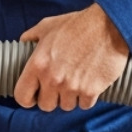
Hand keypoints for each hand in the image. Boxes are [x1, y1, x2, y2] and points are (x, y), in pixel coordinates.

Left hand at [14, 3, 128, 110]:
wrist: (109, 26)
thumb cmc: (78, 24)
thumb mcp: (48, 25)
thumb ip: (32, 36)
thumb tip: (24, 41)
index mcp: (38, 64)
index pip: (22, 96)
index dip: (27, 98)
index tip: (34, 95)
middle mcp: (53, 79)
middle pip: (46, 106)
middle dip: (51, 98)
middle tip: (59, 87)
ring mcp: (72, 87)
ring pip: (66, 106)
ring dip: (70, 97)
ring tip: (76, 82)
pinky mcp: (91, 91)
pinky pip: (85, 105)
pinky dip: (87, 97)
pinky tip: (89, 83)